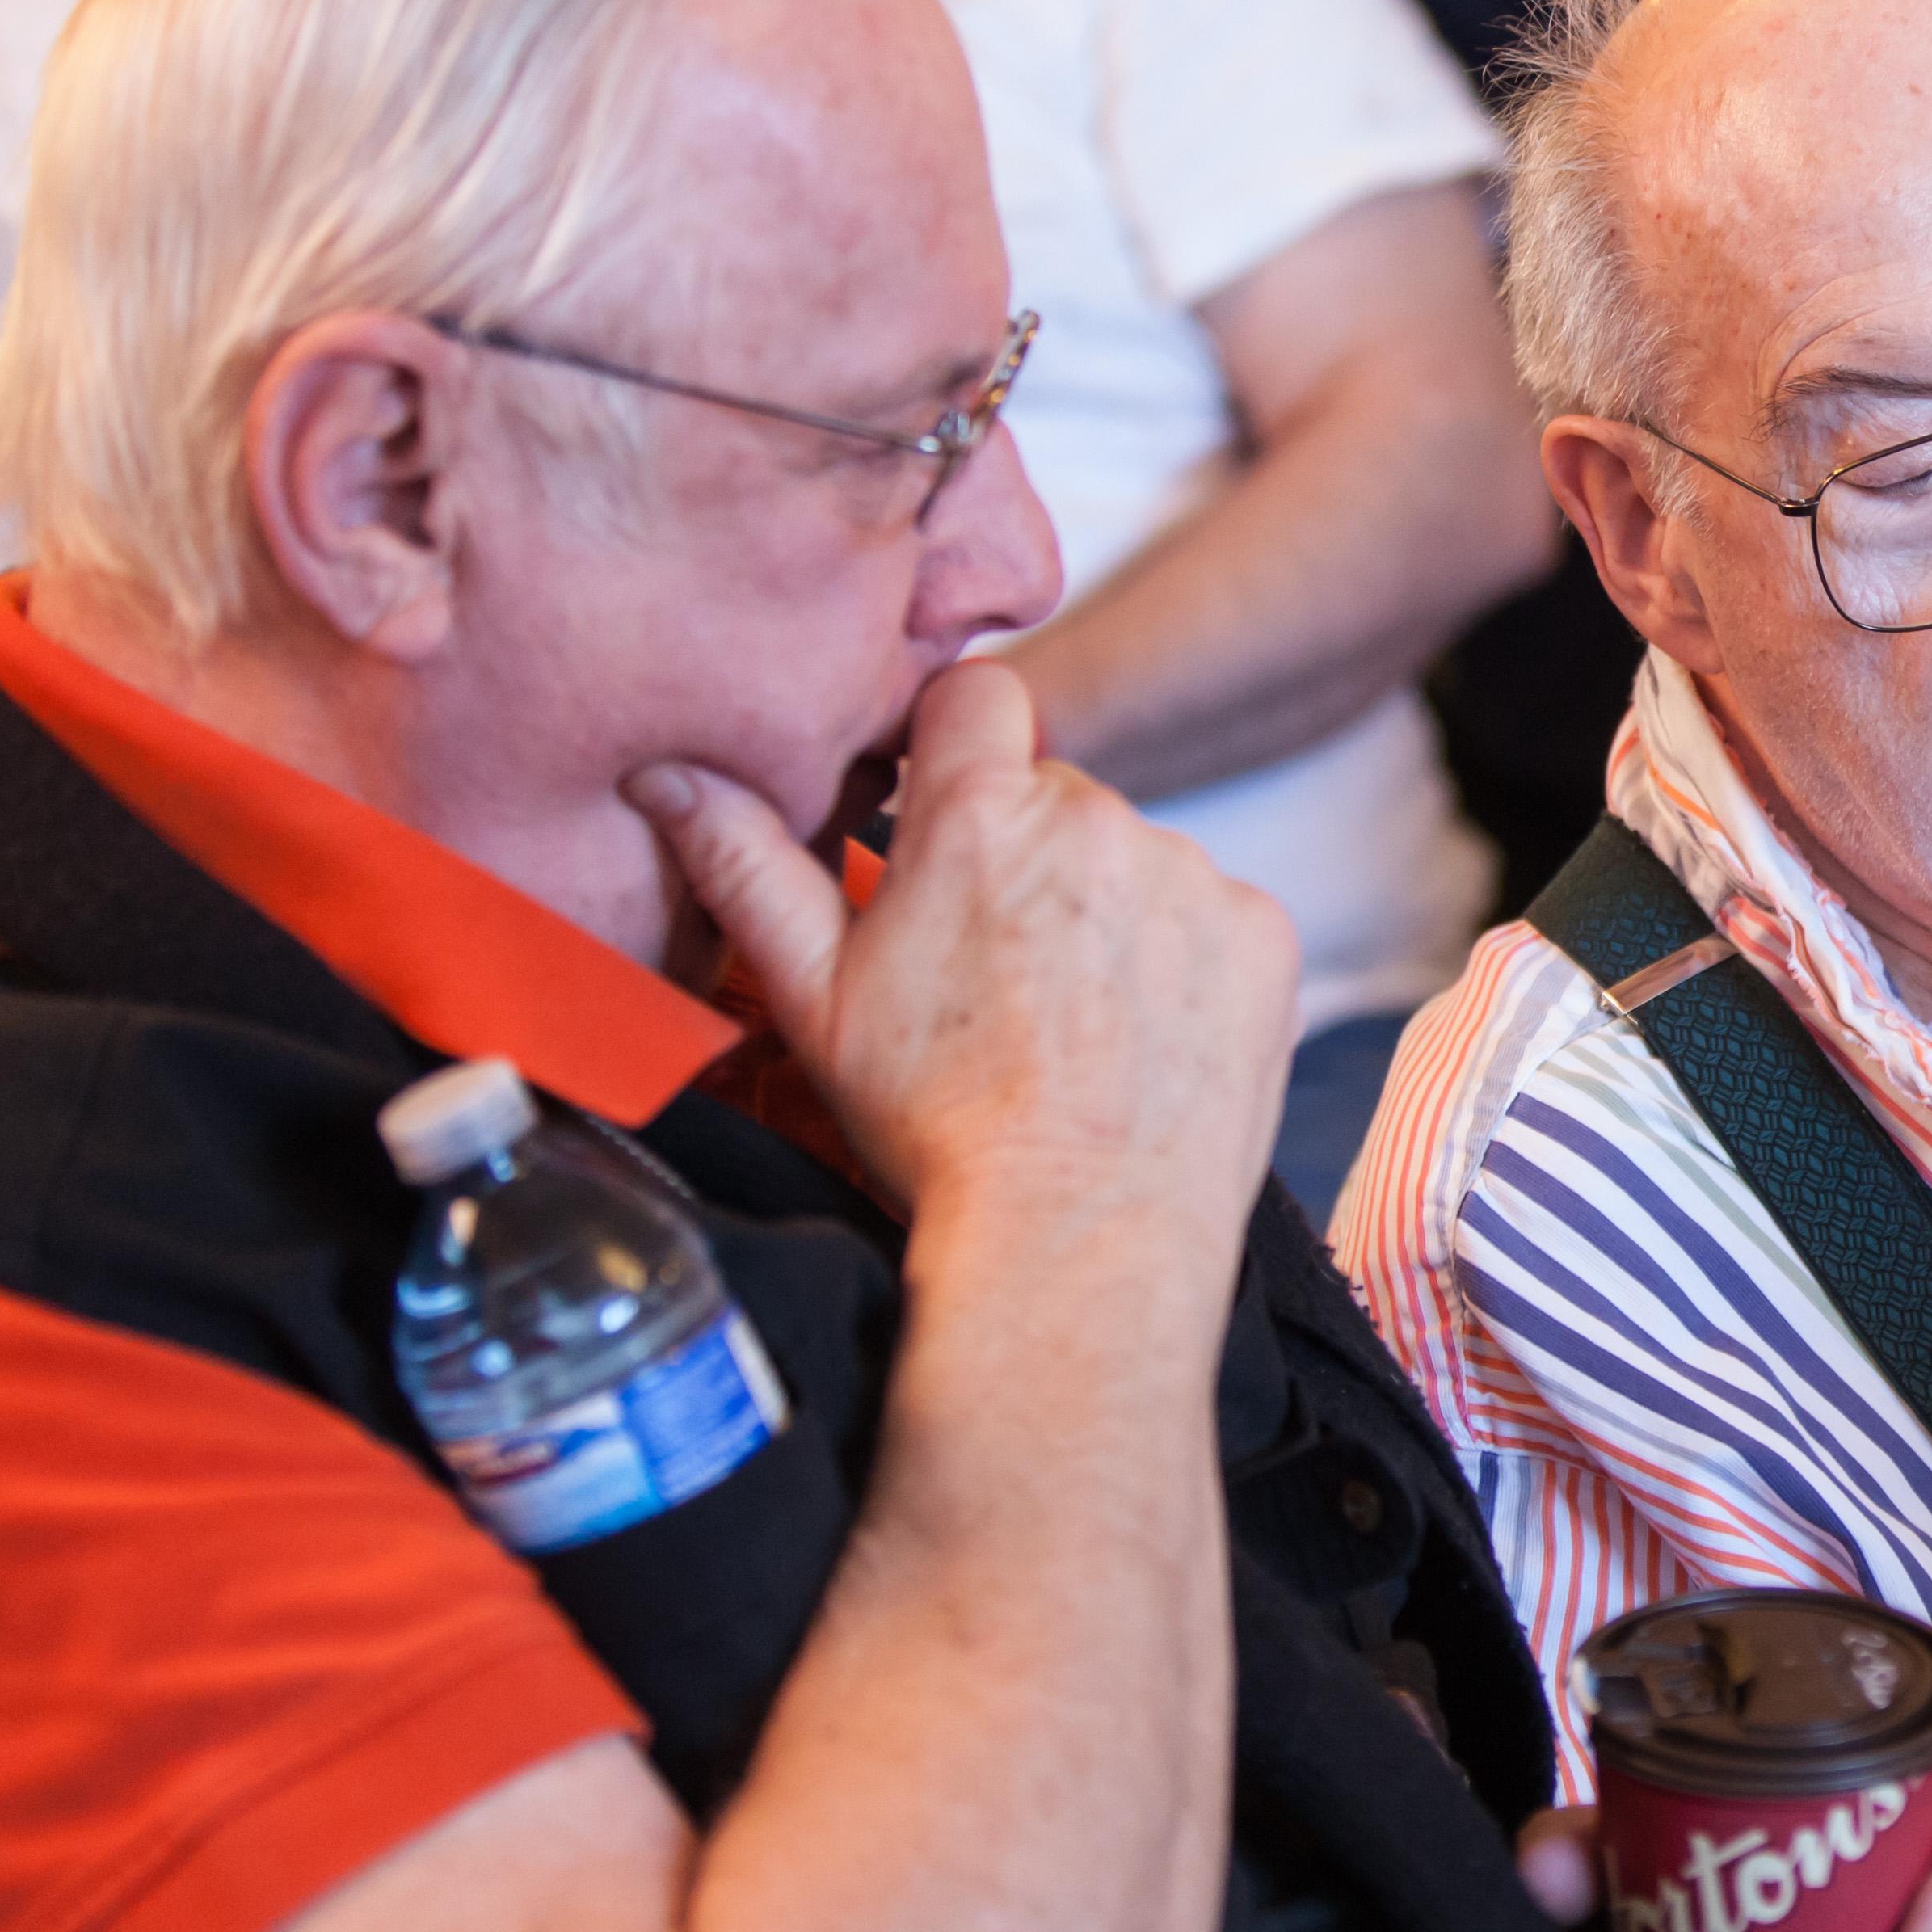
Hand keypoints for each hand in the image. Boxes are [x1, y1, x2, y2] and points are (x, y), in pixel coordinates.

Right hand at [625, 659, 1299, 1224]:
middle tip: (997, 970)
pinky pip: (1211, 917)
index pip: (978, 697)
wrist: (1077, 1234)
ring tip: (1072, 1020)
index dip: (956, 748)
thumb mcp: (813, 996)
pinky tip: (1141, 1038)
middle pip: (1058, 794)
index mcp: (981, 817)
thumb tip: (669, 775)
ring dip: (1105, 912)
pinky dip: (1181, 962)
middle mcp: (1100, 822)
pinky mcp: (1262, 935)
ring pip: (1136, 860)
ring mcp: (1193, 878)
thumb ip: (745, 864)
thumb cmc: (939, 1125)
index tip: (942, 817)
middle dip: (1026, 856)